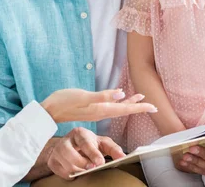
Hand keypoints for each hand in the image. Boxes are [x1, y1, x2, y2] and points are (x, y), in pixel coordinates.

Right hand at [41, 88, 156, 122]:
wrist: (49, 110)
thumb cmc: (64, 102)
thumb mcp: (83, 97)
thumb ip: (102, 96)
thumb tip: (121, 93)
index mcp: (101, 109)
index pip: (125, 109)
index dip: (140, 107)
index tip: (154, 107)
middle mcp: (101, 111)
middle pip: (124, 109)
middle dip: (138, 106)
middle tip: (153, 106)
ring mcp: (96, 110)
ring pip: (118, 107)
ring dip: (130, 103)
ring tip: (140, 98)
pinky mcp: (90, 108)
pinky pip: (109, 105)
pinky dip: (117, 101)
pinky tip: (119, 96)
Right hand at [47, 127, 124, 178]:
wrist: (68, 146)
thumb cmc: (88, 144)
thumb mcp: (101, 143)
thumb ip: (113, 149)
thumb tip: (123, 157)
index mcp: (79, 133)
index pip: (85, 143)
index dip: (93, 153)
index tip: (100, 162)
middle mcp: (66, 140)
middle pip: (71, 154)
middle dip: (82, 163)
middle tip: (92, 168)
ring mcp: (57, 151)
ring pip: (66, 164)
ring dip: (77, 170)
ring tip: (85, 170)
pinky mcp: (52, 161)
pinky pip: (61, 172)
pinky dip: (69, 175)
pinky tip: (76, 171)